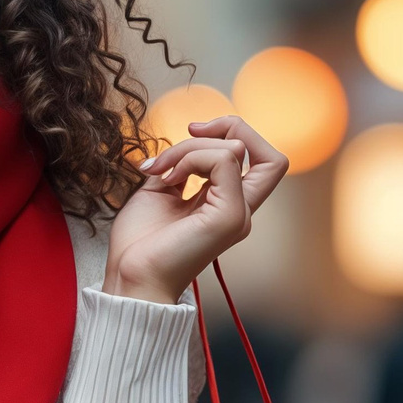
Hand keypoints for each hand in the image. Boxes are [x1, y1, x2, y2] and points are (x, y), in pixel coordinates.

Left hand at [104, 115, 287, 303]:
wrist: (131, 276)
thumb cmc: (140, 243)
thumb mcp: (159, 189)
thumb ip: (180, 165)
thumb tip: (193, 138)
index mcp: (227, 205)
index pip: (258, 160)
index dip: (232, 133)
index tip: (191, 131)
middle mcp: (240, 211)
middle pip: (272, 157)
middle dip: (230, 126)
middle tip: (190, 130)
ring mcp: (238, 215)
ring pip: (236, 150)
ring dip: (191, 147)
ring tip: (161, 170)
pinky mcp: (228, 217)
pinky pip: (224, 161)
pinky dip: (191, 157)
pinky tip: (169, 179)